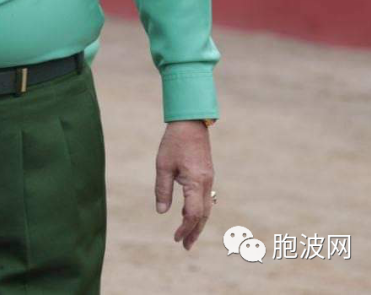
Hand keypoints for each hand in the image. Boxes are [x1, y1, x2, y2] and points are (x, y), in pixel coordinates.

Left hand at [155, 120, 213, 249]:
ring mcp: (208, 179)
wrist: (191, 123)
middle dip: (194, 232)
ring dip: (197, 223)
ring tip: (189, 236)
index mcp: (195, 182)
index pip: (192, 213)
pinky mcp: (206, 175)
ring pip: (206, 208)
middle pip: (202, 215)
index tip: (175, 238)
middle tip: (186, 247)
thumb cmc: (174, 143)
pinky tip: (188, 215)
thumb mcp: (162, 166)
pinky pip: (205, 198)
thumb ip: (163, 190)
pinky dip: (199, 210)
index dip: (184, 228)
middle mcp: (205, 183)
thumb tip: (162, 212)